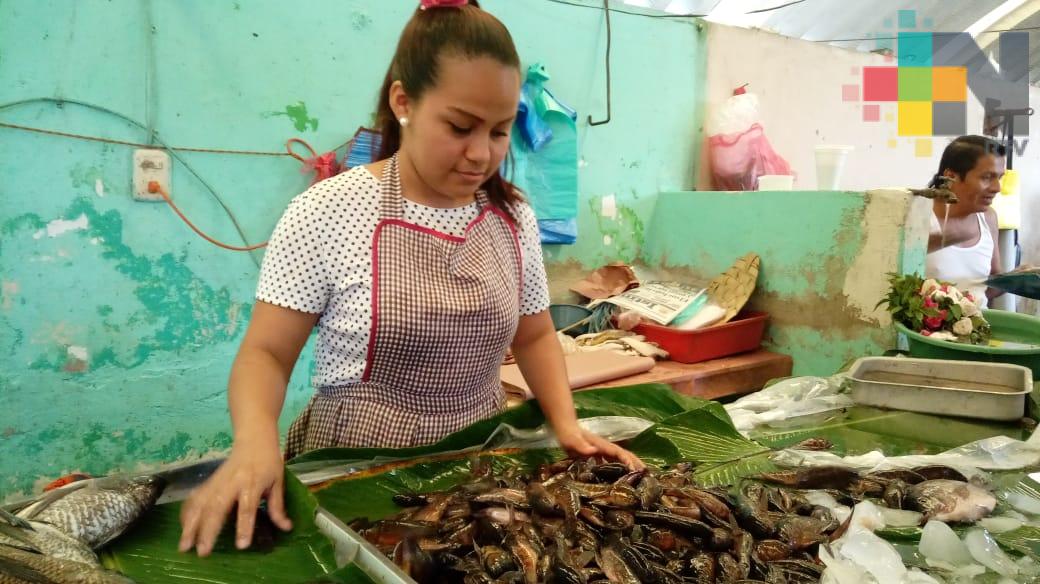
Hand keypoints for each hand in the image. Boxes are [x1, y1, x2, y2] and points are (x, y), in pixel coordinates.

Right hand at [178, 438, 291, 555]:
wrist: (253, 440)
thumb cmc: (268, 463)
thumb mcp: (278, 482)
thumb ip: (278, 506)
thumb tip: (286, 528)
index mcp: (252, 483)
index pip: (247, 508)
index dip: (244, 526)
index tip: (241, 546)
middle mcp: (231, 483)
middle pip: (217, 508)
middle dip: (207, 530)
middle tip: (202, 552)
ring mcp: (217, 482)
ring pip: (200, 504)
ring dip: (190, 525)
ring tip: (184, 546)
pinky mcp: (208, 481)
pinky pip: (195, 498)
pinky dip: (187, 513)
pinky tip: (183, 528)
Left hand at [555, 424, 644, 470]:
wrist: (564, 427)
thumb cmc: (568, 435)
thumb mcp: (572, 441)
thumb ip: (582, 446)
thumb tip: (594, 450)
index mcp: (601, 445)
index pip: (619, 453)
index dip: (628, 461)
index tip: (635, 471)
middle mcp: (604, 447)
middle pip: (624, 455)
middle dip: (635, 463)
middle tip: (647, 474)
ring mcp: (601, 450)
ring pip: (618, 459)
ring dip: (629, 466)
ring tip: (638, 478)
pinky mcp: (596, 454)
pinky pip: (609, 462)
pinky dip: (616, 469)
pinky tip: (618, 479)